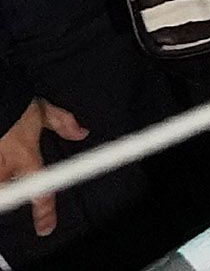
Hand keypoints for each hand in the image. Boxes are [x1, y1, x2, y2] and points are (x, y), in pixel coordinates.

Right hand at [0, 97, 84, 237]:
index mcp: (25, 157)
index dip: (43, 212)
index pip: (40, 189)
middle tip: (13, 181)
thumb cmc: (13, 103)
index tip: (45, 228)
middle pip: (8, 195)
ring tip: (6, 162)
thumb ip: (62, 123)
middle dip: (10, 194)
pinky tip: (0, 158)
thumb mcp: (40, 111)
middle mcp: (3, 167)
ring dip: (2, 180)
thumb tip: (81, 132)